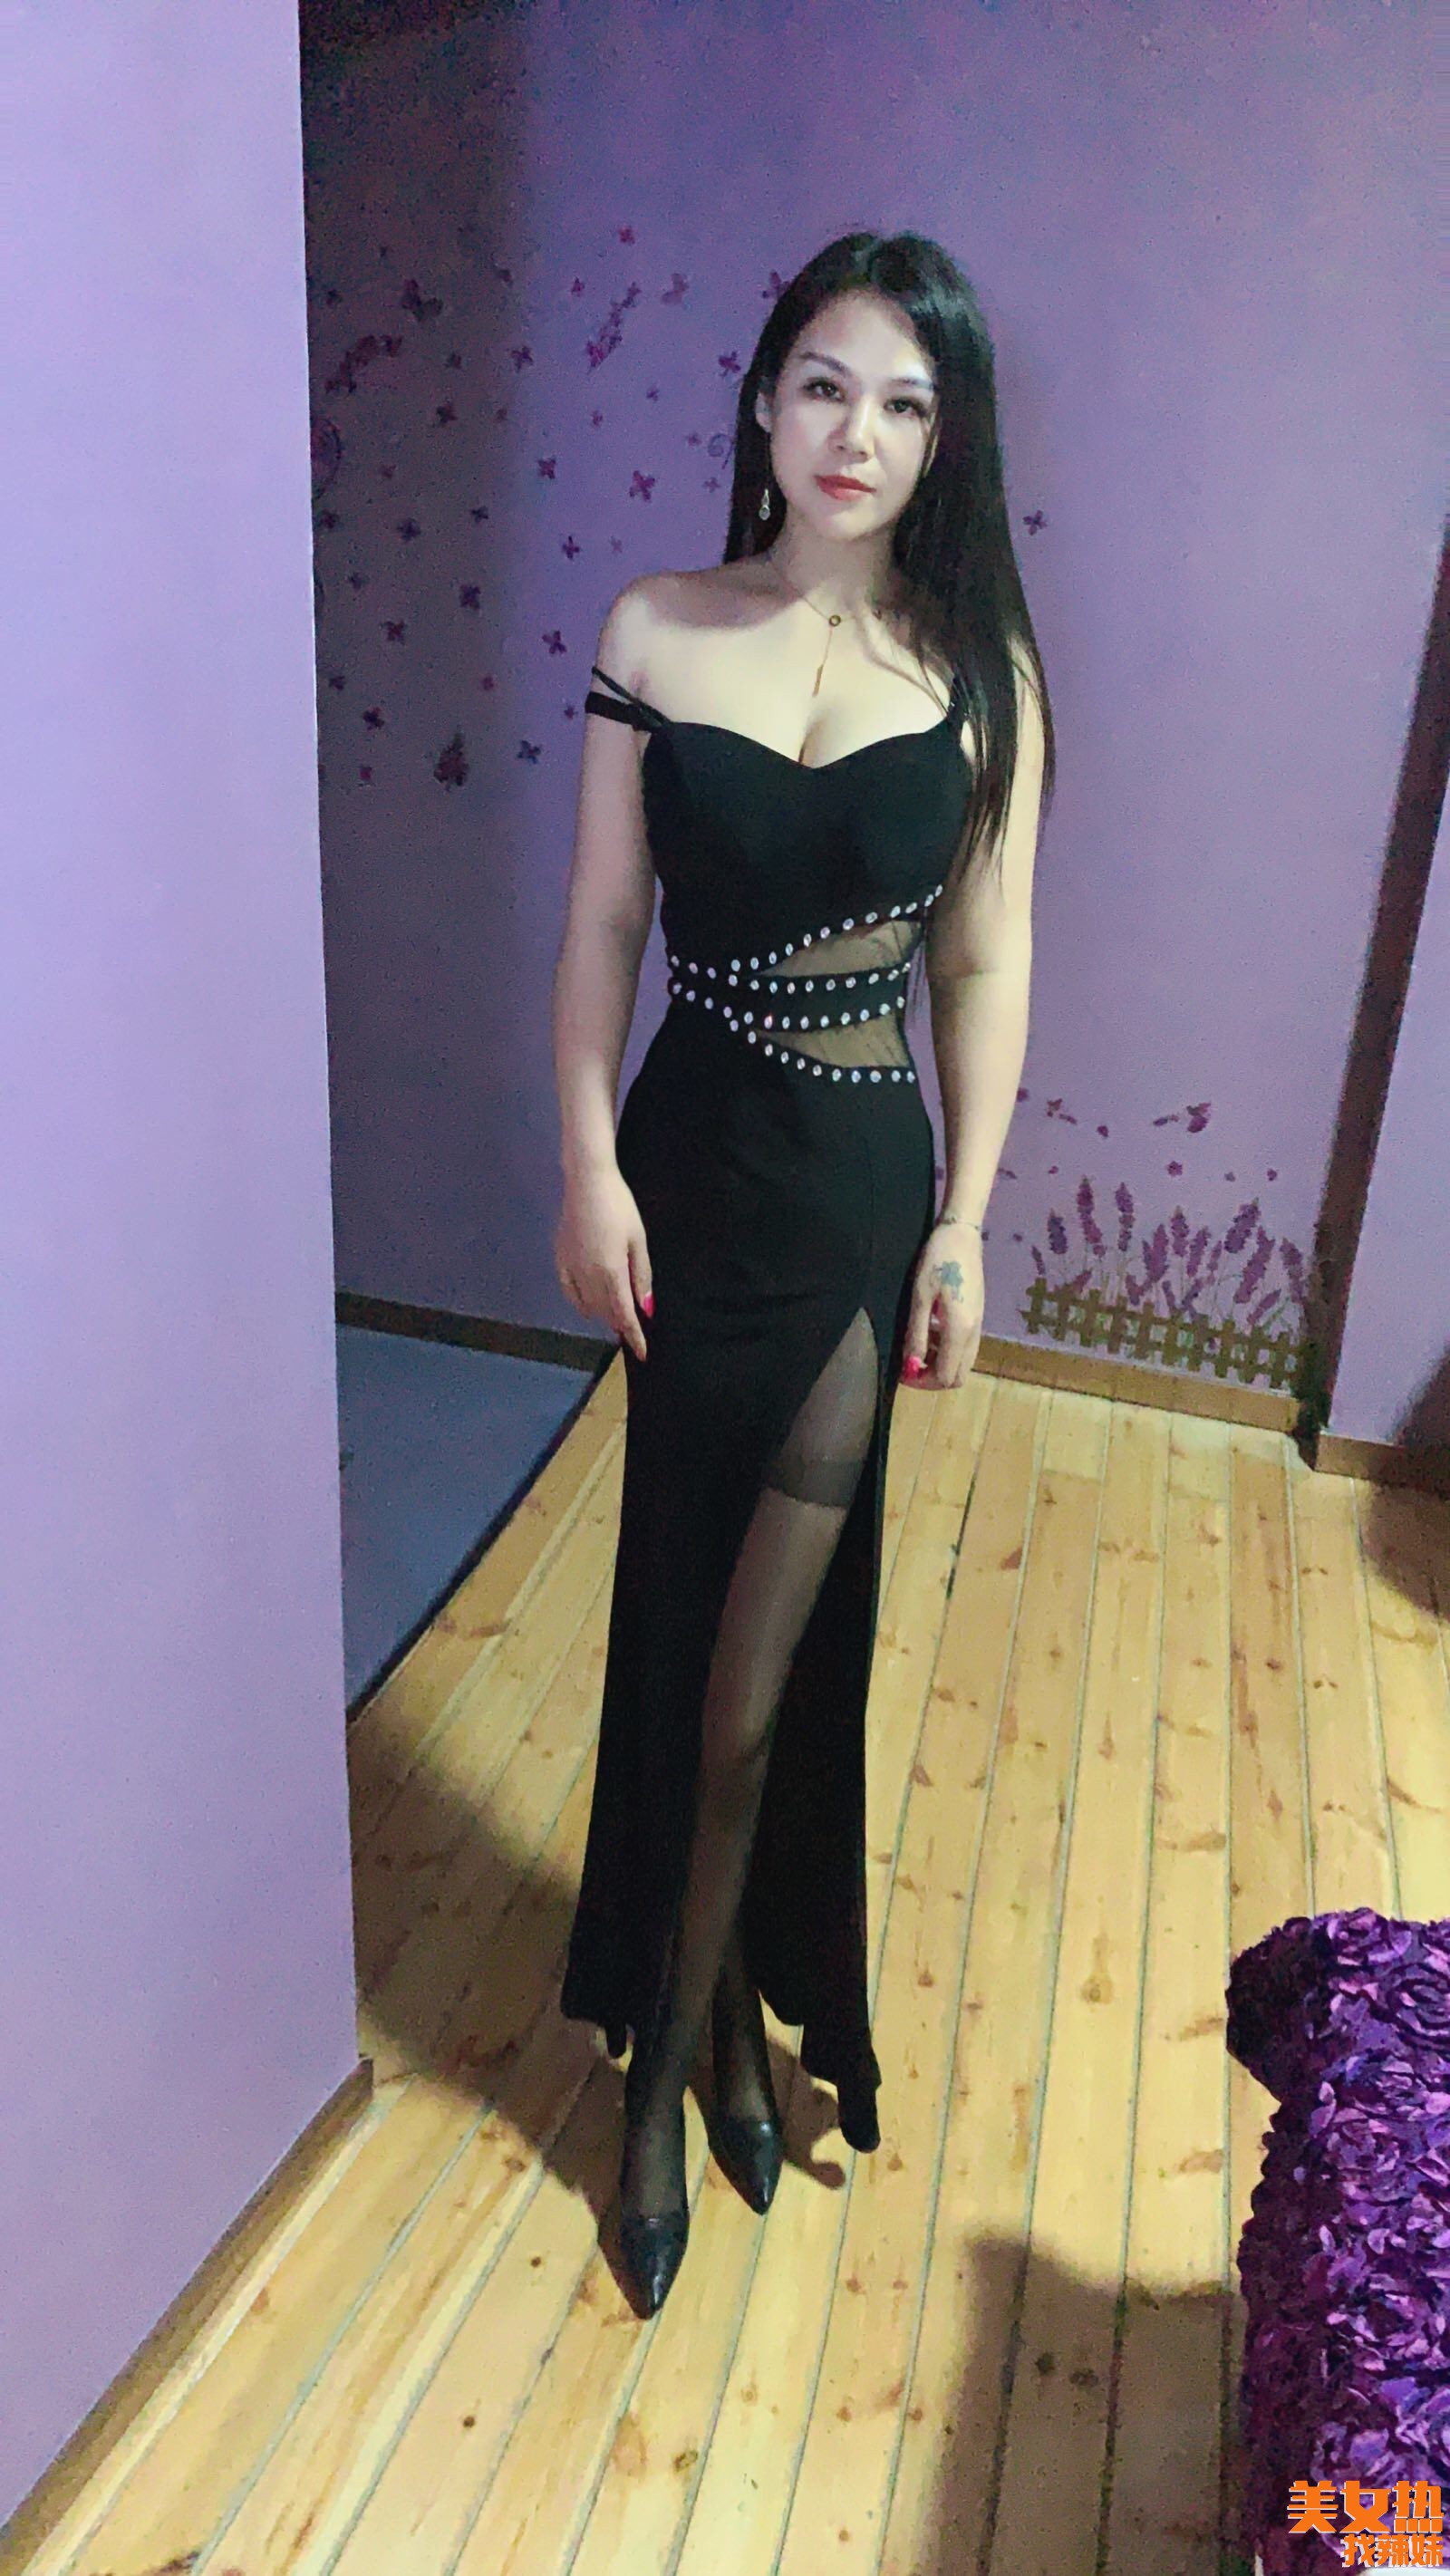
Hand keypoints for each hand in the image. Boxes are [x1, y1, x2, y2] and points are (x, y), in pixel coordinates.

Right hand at [555, 1164, 652, 1360]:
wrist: (587, 1182)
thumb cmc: (620, 1207)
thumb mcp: (638, 1240)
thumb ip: (641, 1275)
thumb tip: (645, 1308)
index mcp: (611, 1272)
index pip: (624, 1314)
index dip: (634, 1336)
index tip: (643, 1353)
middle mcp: (588, 1276)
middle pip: (605, 1312)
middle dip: (621, 1321)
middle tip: (634, 1322)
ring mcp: (571, 1268)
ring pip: (587, 1305)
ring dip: (603, 1313)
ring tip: (616, 1311)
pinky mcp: (560, 1259)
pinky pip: (569, 1292)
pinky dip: (581, 1303)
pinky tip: (589, 1305)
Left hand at [900, 1219, 983, 1389]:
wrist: (962, 1235)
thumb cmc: (937, 1261)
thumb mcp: (920, 1297)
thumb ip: (917, 1333)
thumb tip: (911, 1364)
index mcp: (960, 1330)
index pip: (945, 1376)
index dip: (922, 1381)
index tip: (903, 1370)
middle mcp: (974, 1333)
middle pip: (957, 1376)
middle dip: (933, 1377)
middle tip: (910, 1363)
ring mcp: (979, 1326)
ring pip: (962, 1363)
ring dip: (940, 1364)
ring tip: (918, 1345)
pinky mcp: (978, 1317)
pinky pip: (964, 1348)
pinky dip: (947, 1350)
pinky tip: (931, 1331)